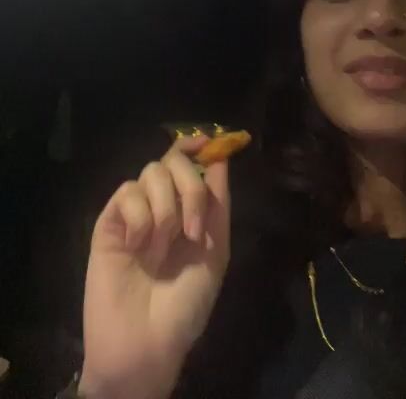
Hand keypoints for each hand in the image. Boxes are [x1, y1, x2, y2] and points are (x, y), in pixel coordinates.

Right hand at [79, 135, 230, 398]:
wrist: (147, 340)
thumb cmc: (186, 303)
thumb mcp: (216, 252)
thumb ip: (217, 204)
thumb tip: (220, 158)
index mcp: (190, 212)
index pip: (191, 164)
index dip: (199, 148)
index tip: (207, 142)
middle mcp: (163, 206)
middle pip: (173, 161)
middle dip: (190, 189)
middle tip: (193, 230)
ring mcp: (134, 213)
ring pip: (150, 173)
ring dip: (165, 210)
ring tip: (161, 248)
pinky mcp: (108, 222)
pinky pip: (126, 194)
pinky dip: (139, 218)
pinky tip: (137, 246)